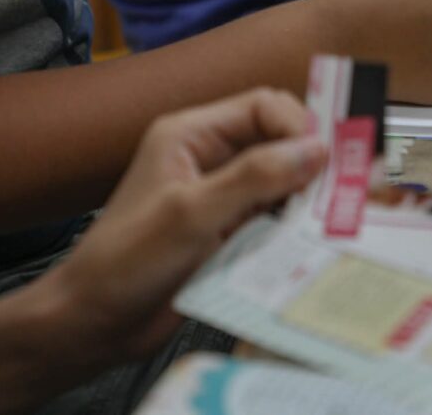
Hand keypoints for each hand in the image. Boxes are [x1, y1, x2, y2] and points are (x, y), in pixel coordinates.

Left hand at [40, 89, 326, 363]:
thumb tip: (315, 149)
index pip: (263, 107)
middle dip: (309, 162)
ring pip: (284, 182)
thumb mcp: (190, 214)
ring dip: (305, 198)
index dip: (298, 126)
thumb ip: (253, 177)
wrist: (94, 325)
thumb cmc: (122, 263)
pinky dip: (294, 228)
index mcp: (191, 135)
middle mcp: (210, 159)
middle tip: (337, 189)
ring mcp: (222, 197)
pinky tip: (305, 243)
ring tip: (325, 219)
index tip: (326, 157)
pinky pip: (277, 219)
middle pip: (279, 141)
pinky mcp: (232, 233)